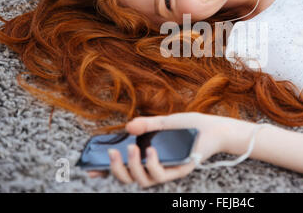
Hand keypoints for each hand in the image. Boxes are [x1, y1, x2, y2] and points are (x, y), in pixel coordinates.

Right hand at [87, 112, 232, 187]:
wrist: (213, 127)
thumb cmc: (189, 126)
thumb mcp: (163, 122)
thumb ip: (145, 124)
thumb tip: (127, 127)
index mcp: (148, 156)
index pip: (124, 167)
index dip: (105, 170)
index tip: (89, 168)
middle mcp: (156, 166)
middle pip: (129, 179)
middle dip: (116, 170)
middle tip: (112, 155)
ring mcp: (167, 170)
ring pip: (143, 181)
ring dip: (134, 167)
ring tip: (132, 150)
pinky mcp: (180, 170)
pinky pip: (162, 175)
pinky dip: (153, 165)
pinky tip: (151, 151)